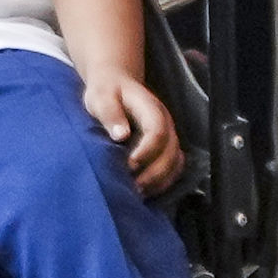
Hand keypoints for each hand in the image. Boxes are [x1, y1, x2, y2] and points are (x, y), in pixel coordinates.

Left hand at [81, 68, 180, 195]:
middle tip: (133, 188)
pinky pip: (174, 168)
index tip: (129, 165)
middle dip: (154, 173)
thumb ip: (110, 113)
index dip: (147, 151)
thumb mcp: (101, 98)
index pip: (158, 131)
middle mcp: (166, 123)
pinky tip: (146, 191)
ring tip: (139, 193)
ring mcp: (169, 136)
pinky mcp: (166, 147)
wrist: (117, 84)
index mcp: (151, 108)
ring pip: (176, 162)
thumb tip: (121, 135)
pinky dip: (163, 182)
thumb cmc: (107, 92)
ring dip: (160, 181)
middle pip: (172, 152)